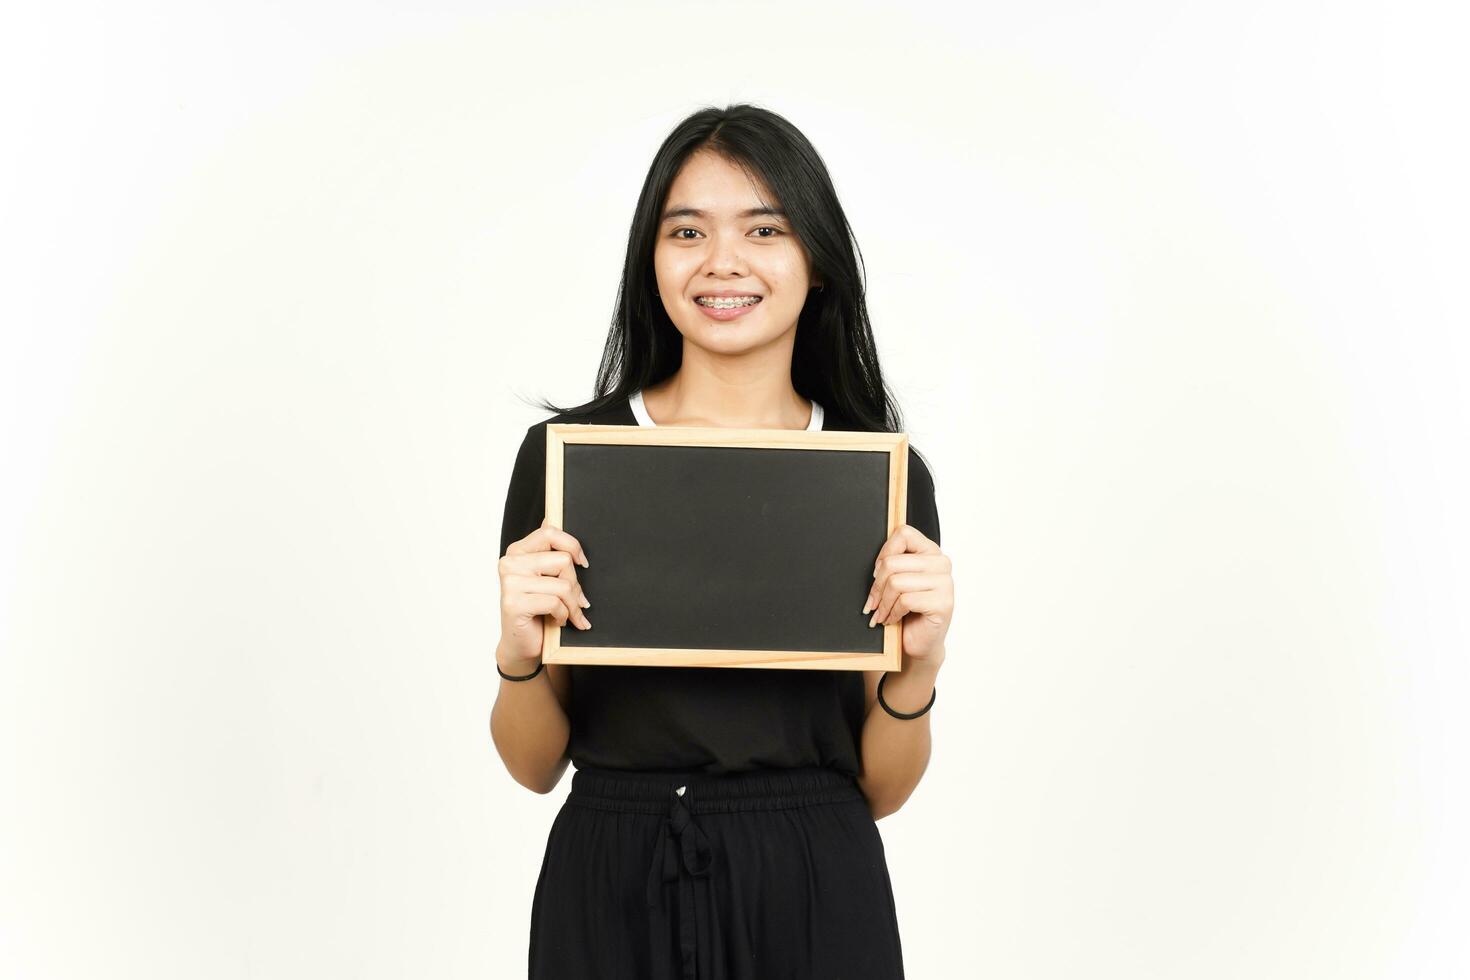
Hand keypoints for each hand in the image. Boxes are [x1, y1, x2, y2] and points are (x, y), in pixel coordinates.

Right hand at [497, 517, 591, 670]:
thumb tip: (550, 519)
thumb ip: (546, 550)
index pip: (550, 533)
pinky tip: (558, 622)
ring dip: (572, 605)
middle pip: (563, 561)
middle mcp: (509, 563)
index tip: (583, 562)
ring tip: (568, 615)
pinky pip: (555, 603)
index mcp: (517, 551)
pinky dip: (563, 616)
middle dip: (576, 586)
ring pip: (562, 585)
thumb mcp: (544, 578)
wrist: (522, 646)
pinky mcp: (513, 603)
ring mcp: (509, 583)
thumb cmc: (537, 611)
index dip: (573, 546)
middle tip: (576, 602)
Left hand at [862, 524, 952, 664]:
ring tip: (881, 613)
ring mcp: (945, 583)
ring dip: (882, 603)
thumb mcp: (899, 580)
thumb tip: (876, 562)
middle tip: (872, 603)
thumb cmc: (907, 611)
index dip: (884, 553)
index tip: (877, 573)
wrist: (919, 643)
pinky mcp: (943, 603)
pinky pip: (905, 600)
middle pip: (893, 562)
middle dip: (876, 587)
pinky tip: (892, 620)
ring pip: (896, 582)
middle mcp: (941, 563)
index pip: (903, 533)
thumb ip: (893, 563)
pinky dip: (892, 613)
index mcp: (930, 551)